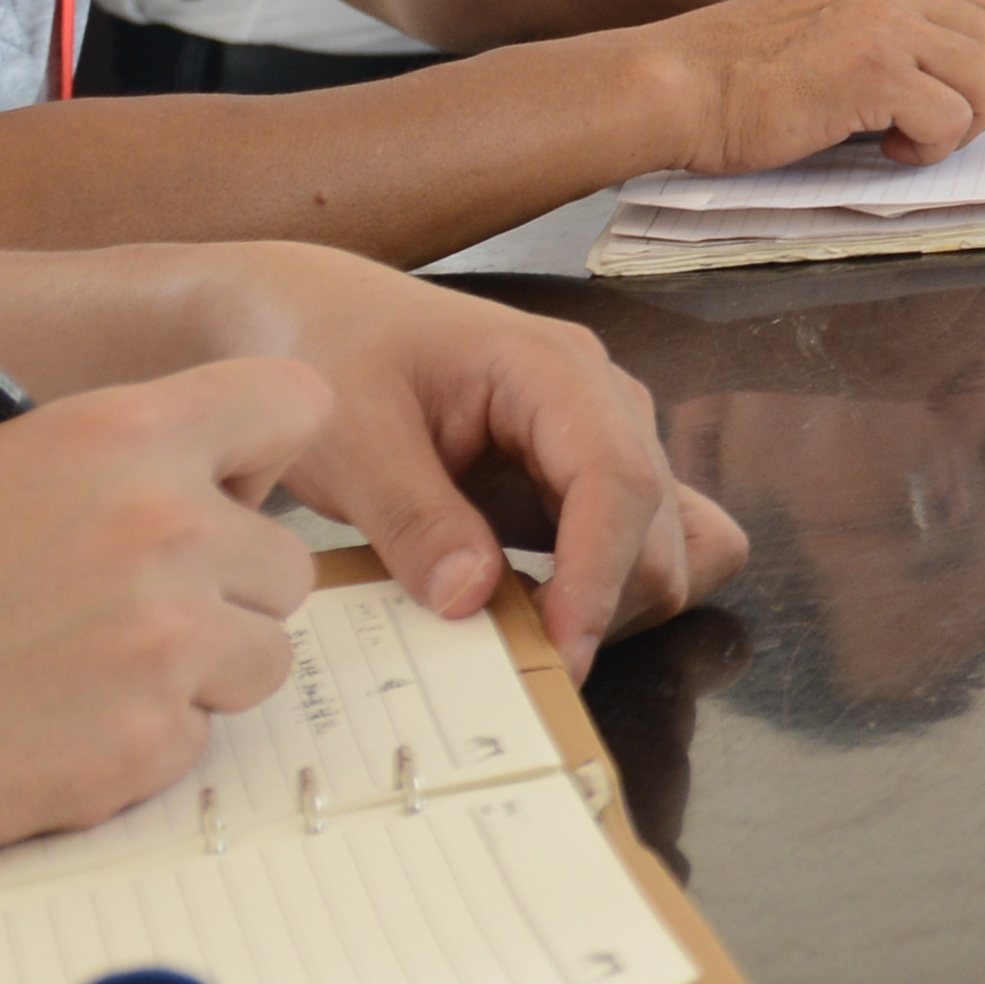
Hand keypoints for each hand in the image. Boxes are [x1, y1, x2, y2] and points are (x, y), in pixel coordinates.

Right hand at [0, 362, 329, 859]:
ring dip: (195, 669)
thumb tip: (216, 468)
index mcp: (121, 438)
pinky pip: (197, 735)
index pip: (292, 403)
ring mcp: (165, 643)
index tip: (227, 485)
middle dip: (223, 589)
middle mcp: (163, 530)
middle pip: (285, 562)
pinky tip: (55, 722)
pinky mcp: (146, 741)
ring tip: (82, 665)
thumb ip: (118, 460)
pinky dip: (139, 738)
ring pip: (260, 654)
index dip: (261, 450)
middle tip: (122, 605)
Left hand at [188, 250, 746, 676]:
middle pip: (657, 525)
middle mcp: (607, 402)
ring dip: (612, 605)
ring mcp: (608, 440)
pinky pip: (649, 543)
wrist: (318, 318)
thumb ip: (412, 517)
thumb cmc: (333, 354)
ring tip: (523, 638)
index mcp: (555, 370)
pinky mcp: (589, 480)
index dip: (599, 576)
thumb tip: (472, 599)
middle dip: (603, 605)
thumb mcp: (349, 436)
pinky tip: (541, 610)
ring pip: (666, 544)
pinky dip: (612, 592)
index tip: (559, 654)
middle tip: (517, 665)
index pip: (618, 480)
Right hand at [647, 0, 984, 172]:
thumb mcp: (835, 22)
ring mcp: (886, 23)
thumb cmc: (747, 71)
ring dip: (962, 123)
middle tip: (936, 125)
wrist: (679, 84)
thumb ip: (898, 25)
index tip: (948, 93)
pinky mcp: (872, 71)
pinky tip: (887, 148)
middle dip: (984, 95)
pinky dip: (930, 148)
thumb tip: (973, 68)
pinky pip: (950, 118)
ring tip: (913, 137)